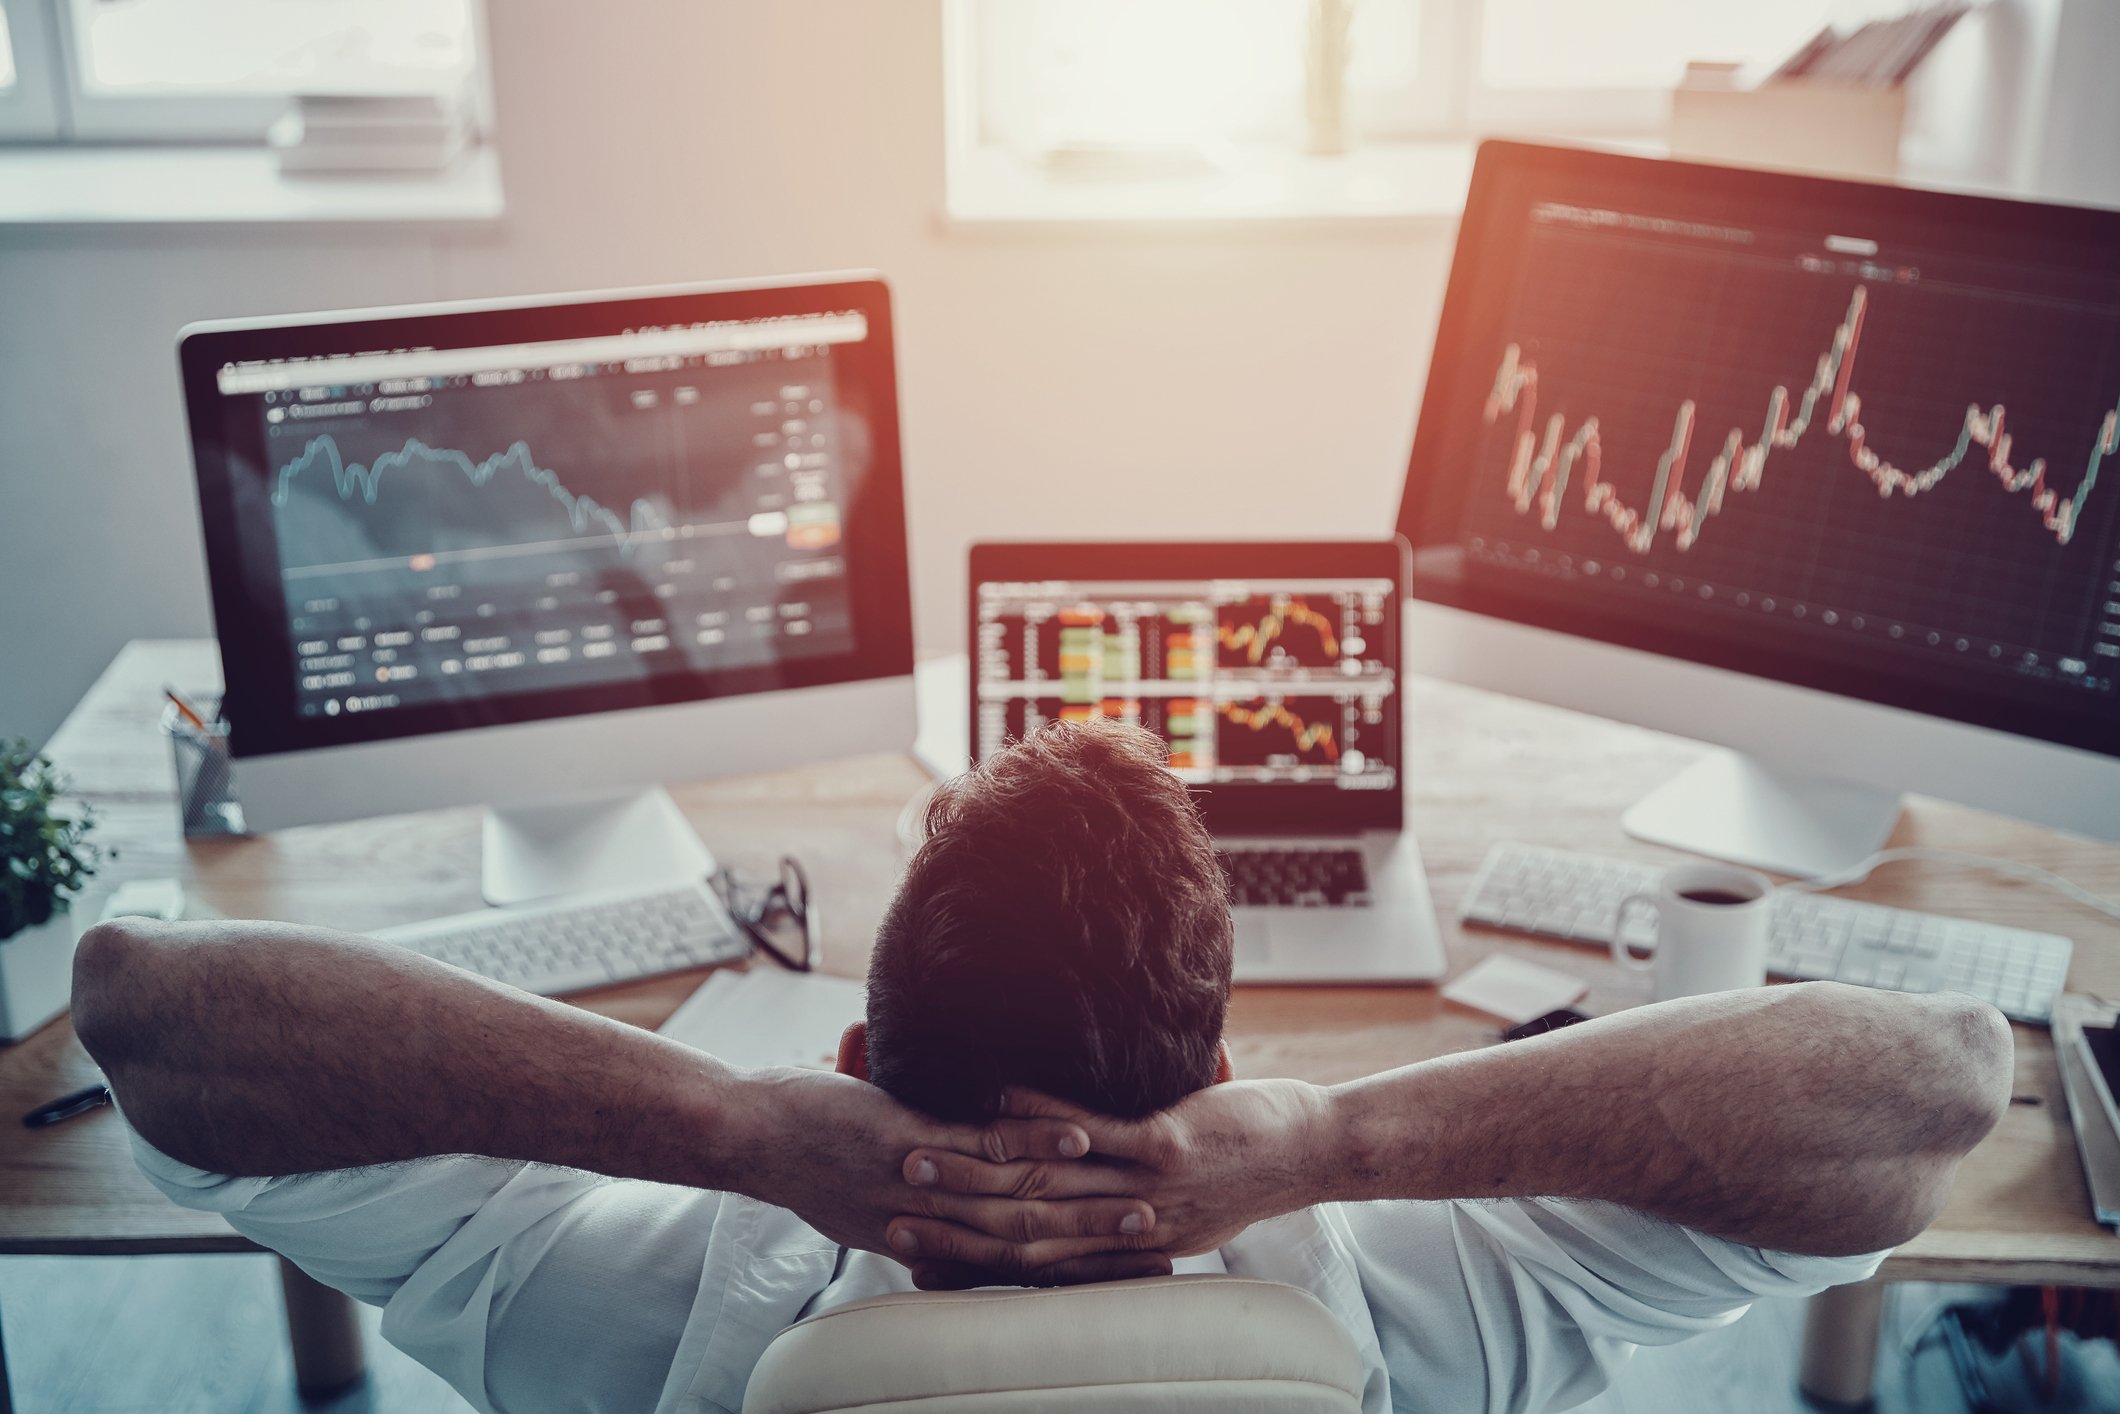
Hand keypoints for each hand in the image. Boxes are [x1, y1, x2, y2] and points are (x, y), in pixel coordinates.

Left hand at [728, 1067, 1167, 1284]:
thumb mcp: (867, 1193)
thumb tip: (947, 1195)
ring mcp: (922, 1184)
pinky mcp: (910, 1140)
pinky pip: (984, 1145)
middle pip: (1031, 1244)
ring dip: (1086, 1201)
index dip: (1076, 1275)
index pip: (1014, 1270)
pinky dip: (1037, 1139)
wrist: (749, 1135)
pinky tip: (1081, 1136)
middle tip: (1167, 1247)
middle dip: (1102, 1249)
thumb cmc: (805, 1151)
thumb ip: (916, 1199)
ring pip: (1018, 1200)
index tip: (1136, 1274)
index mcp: (923, 1242)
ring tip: (1146, 1200)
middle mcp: (929, 1226)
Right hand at [890, 1079, 1332, 1288]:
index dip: (969, 1263)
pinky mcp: (1167, 1145)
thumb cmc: (1238, 1172)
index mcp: (1124, 1251)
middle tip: (893, 1210)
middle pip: (1026, 1233)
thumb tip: (1063, 1200)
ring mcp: (1147, 1189)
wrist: (1310, 1155)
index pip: (1033, 1266)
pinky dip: (1043, 1112)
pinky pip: (1095, 1130)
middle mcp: (1129, 1229)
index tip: (909, 1256)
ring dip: (979, 1167)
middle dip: (955, 1224)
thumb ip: (1114, 1209)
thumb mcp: (1171, 1208)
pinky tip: (999, 1092)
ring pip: (1049, 1185)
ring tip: (921, 1151)